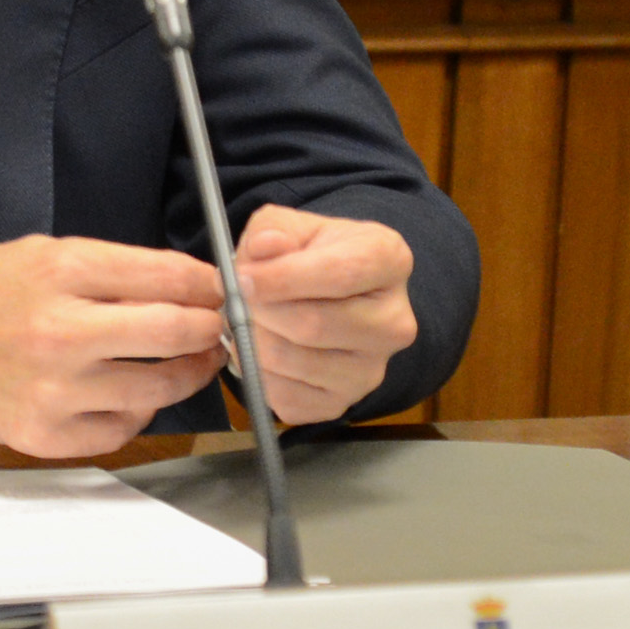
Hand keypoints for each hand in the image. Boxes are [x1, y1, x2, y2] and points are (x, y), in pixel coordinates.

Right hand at [0, 236, 225, 458]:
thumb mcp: (45, 254)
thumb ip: (114, 269)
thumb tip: (188, 284)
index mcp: (61, 273)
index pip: (165, 277)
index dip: (208, 283)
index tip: (219, 289)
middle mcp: (61, 333)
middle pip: (173, 333)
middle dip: (210, 327)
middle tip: (217, 326)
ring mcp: (54, 390)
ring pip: (157, 389)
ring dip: (188, 373)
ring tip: (192, 362)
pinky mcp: (45, 433)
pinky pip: (121, 429)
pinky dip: (139, 412)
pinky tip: (135, 395)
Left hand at [231, 206, 418, 425]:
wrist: (326, 295)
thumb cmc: (310, 254)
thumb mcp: (294, 225)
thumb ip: (273, 229)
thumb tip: (261, 249)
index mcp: (389, 261)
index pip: (339, 275)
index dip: (283, 278)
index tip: (243, 277)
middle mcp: (394, 321)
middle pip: (314, 325)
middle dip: (260, 312)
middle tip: (235, 299)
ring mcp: (372, 369)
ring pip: (295, 363)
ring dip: (253, 342)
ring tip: (245, 320)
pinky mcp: (344, 403)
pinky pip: (288, 399)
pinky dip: (259, 375)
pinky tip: (260, 349)